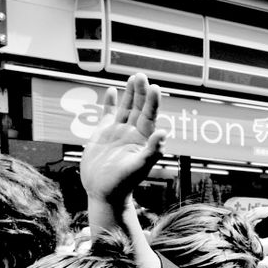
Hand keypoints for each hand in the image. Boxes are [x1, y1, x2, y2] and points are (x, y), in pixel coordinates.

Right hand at [81, 73, 165, 206]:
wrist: (104, 192)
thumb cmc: (123, 184)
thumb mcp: (139, 167)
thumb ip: (152, 150)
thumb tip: (164, 132)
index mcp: (143, 139)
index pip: (150, 116)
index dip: (152, 102)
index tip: (155, 87)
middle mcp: (132, 133)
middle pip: (139, 108)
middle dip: (141, 92)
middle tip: (141, 75)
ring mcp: (118, 132)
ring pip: (125, 108)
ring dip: (130, 93)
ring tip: (134, 77)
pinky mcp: (103, 133)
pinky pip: (108, 114)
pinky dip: (110, 102)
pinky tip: (112, 90)